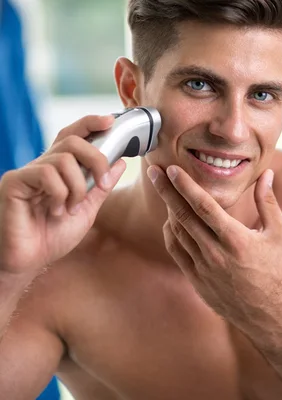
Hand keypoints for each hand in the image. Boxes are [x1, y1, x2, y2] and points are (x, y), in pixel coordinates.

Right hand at [0, 115, 126, 276]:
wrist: (28, 262)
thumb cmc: (52, 237)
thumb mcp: (87, 210)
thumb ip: (101, 187)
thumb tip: (120, 162)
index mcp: (59, 170)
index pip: (73, 135)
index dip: (90, 123)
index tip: (110, 120)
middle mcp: (42, 166)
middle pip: (73, 141)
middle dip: (96, 159)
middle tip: (100, 183)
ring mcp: (27, 173)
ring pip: (63, 160)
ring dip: (77, 187)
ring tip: (70, 208)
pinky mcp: (14, 182)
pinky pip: (46, 174)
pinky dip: (59, 194)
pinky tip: (55, 211)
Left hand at [148, 165, 281, 324]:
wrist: (266, 312)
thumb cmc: (276, 270)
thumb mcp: (280, 234)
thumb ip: (269, 203)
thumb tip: (267, 174)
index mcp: (236, 239)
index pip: (204, 206)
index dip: (186, 185)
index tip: (172, 169)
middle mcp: (215, 253)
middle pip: (183, 215)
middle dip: (166, 190)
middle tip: (154, 172)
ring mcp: (203, 268)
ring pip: (177, 232)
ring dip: (169, 209)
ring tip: (164, 190)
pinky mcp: (196, 279)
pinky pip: (176, 251)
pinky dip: (170, 232)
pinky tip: (171, 220)